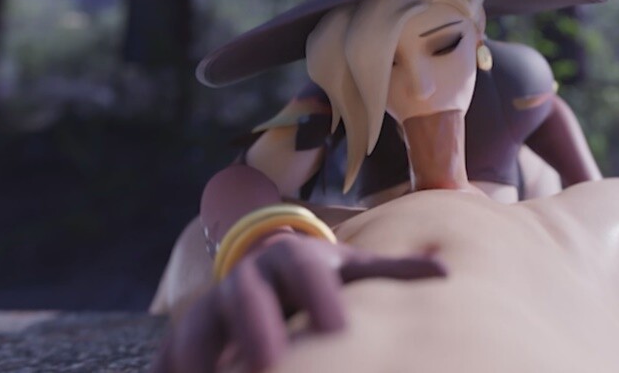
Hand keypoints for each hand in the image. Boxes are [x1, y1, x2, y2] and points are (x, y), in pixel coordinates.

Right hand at [152, 233, 445, 372]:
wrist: (264, 271)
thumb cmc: (320, 279)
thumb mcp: (352, 270)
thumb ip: (393, 272)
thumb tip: (446, 272)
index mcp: (293, 257)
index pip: (304, 269)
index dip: (319, 295)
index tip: (338, 327)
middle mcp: (248, 277)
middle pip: (247, 295)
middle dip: (258, 325)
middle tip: (273, 362)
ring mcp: (212, 305)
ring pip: (198, 325)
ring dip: (202, 354)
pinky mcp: (185, 334)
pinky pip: (172, 355)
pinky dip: (175, 372)